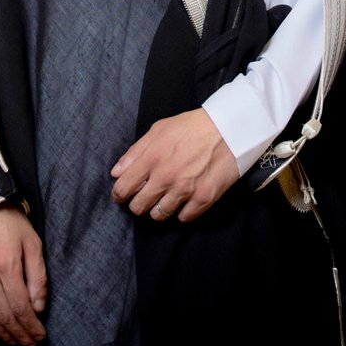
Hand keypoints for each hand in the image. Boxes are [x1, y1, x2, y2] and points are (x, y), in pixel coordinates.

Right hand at [0, 203, 47, 345]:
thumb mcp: (33, 243)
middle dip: (18, 335)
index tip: (40, 336)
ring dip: (1, 334)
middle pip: (3, 315)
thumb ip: (38, 276)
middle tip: (30, 345)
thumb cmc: (10, 222)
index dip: (31, 326)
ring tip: (14, 342)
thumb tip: (38, 307)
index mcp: (6, 263)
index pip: (20, 306)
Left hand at [110, 108, 238, 222]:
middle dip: (137, 204)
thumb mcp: (158, 130)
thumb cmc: (191, 127)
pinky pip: (183, 218)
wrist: (228, 129)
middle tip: (144, 197)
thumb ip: (134, 152)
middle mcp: (166, 177)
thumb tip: (116, 172)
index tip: (123, 195)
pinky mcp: (204, 199)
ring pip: (159, 215)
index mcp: (151, 158)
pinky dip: (181, 212)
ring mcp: (185, 190)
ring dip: (158, 209)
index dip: (119, 194)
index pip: (123, 188)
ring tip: (164, 199)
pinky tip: (184, 201)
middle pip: (138, 207)